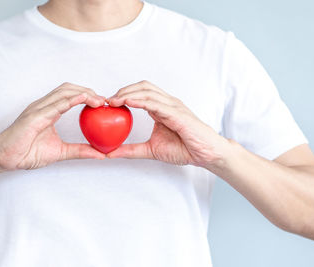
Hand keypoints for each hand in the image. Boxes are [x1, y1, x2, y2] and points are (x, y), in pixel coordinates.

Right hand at [0, 82, 105, 172]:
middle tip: (103, 101)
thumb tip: (101, 154)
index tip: (102, 103)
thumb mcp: (60, 152)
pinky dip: (70, 100)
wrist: (5, 158)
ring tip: (98, 100)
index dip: (87, 95)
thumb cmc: (27, 152)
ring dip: (83, 93)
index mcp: (49, 111)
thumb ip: (80, 151)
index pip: (70, 95)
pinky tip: (82, 99)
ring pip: (63, 92)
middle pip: (69, 89)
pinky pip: (54, 105)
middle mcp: (44, 106)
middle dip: (88, 91)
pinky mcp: (34, 116)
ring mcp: (38, 109)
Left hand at [106, 80, 231, 168]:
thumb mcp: (151, 150)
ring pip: (148, 91)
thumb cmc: (185, 149)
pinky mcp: (177, 114)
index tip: (108, 104)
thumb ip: (132, 150)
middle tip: (107, 101)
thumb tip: (110, 153)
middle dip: (123, 90)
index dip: (123, 95)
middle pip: (143, 87)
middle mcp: (167, 103)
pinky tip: (128, 103)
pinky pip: (156, 103)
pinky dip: (140, 101)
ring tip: (113, 101)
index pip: (140, 93)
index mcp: (162, 108)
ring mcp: (173, 106)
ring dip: (128, 94)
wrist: (206, 154)